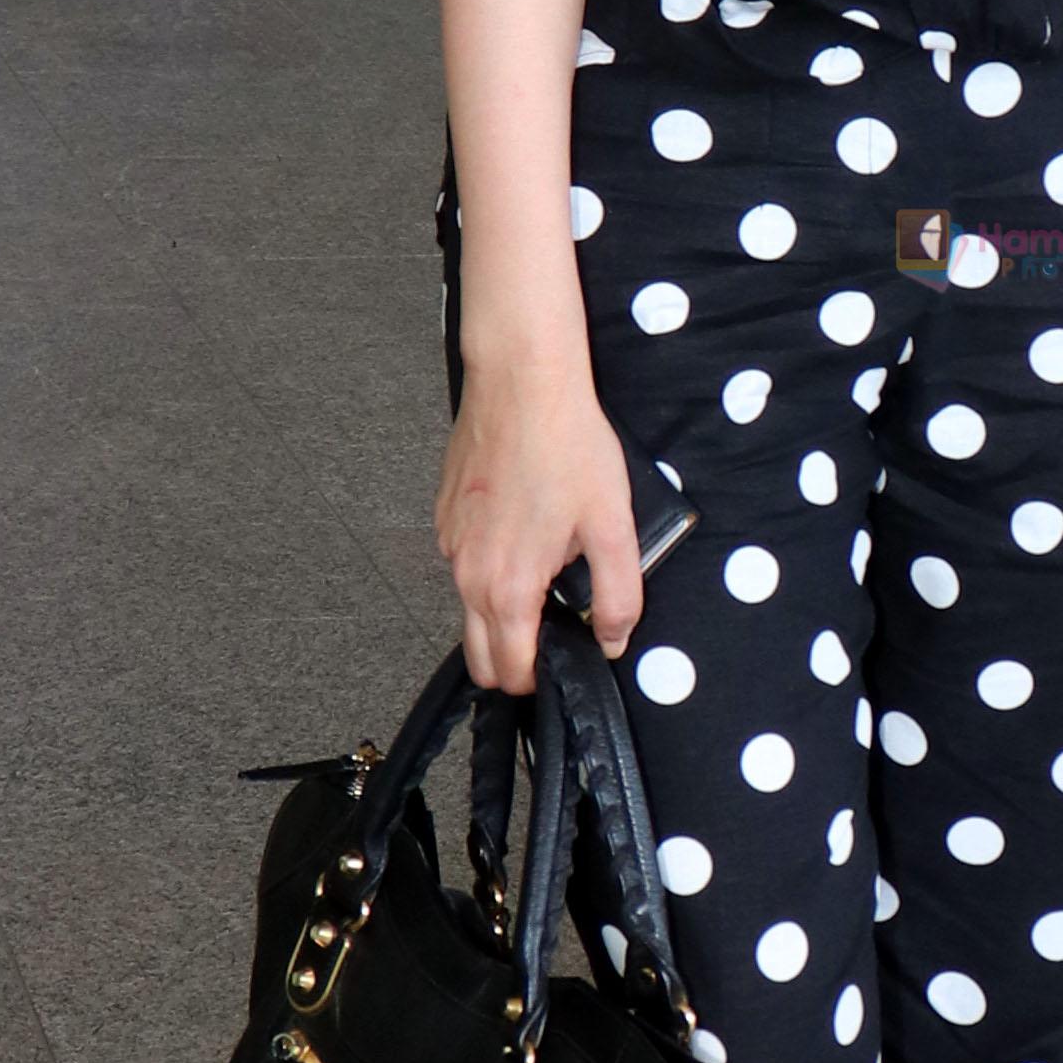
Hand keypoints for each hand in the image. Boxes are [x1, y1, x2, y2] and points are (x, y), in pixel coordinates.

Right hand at [437, 349, 644, 691]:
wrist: (522, 383)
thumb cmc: (566, 445)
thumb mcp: (613, 526)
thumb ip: (617, 596)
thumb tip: (613, 639)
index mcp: (507, 587)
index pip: (510, 672)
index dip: (540, 680)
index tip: (565, 665)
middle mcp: (467, 573)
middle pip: (479, 655)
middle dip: (514, 659)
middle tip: (556, 633)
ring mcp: (450, 544)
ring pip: (469, 608)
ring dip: (501, 610)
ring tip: (546, 571)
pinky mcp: (446, 517)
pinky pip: (463, 565)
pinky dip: (488, 568)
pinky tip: (524, 532)